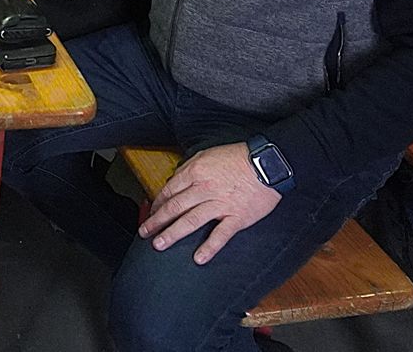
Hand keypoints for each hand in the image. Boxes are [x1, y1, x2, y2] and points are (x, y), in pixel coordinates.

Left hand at [139, 143, 280, 264]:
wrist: (268, 163)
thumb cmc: (238, 157)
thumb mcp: (207, 154)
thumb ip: (189, 168)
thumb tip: (175, 180)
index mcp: (195, 173)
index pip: (169, 191)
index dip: (157, 204)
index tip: (150, 213)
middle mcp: (203, 189)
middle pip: (174, 207)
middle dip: (156, 221)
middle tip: (144, 232)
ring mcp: (220, 205)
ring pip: (190, 221)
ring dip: (172, 234)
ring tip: (159, 245)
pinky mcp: (237, 217)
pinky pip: (220, 235)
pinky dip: (209, 248)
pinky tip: (198, 258)